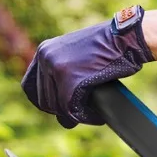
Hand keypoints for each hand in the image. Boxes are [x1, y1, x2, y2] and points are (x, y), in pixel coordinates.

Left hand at [21, 5, 155, 127]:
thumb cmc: (108, 48)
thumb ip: (60, 69)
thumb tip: (51, 103)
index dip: (45, 102)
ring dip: (74, 115)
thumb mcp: (75, 53)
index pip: (29, 87)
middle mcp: (45, 56)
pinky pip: (72, 110)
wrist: (127, 38)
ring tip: (92, 113)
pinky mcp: (70, 80)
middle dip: (62, 110)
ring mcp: (56, 67)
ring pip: (57, 107)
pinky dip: (86, 117)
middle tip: (82, 111)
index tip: (60, 108)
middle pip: (43, 100)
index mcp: (44, 50)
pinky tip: (97, 116)